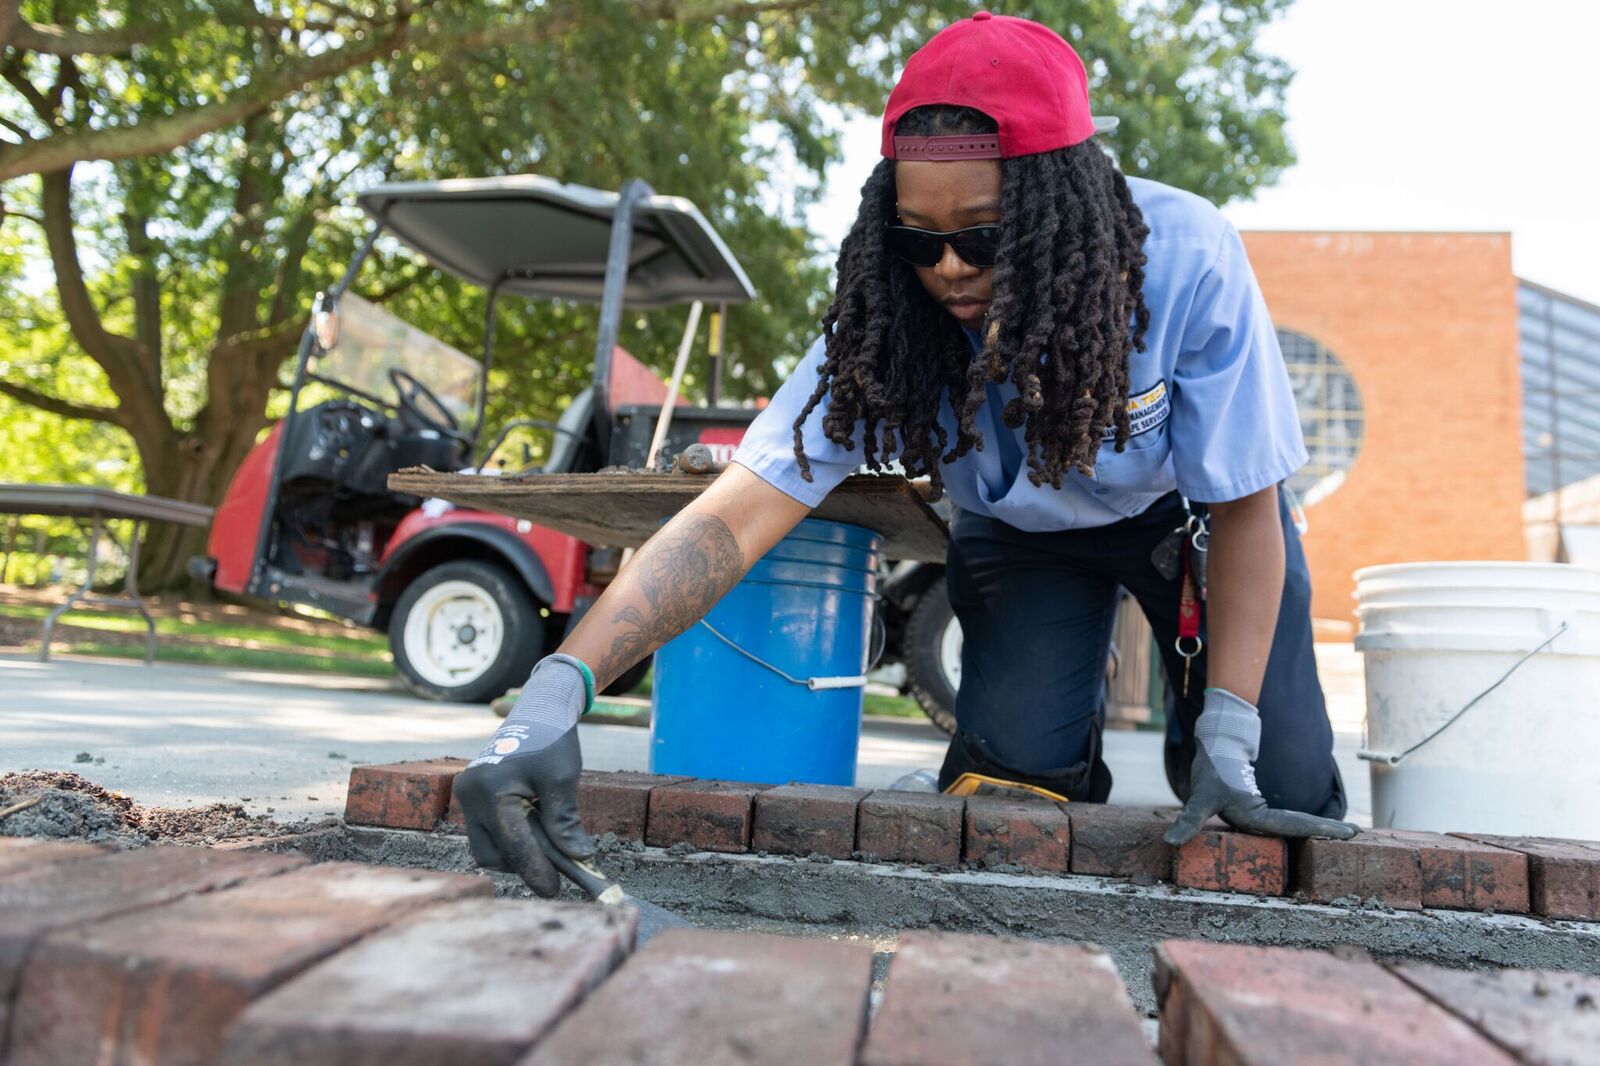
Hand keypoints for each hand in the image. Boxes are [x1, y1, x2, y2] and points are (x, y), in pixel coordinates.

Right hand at [453, 726, 594, 896]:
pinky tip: (535, 832)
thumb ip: (565, 821)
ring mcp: (466, 797)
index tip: (554, 891)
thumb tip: (578, 857)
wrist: (537, 711)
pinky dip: (511, 839)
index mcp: (491, 789)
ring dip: (517, 853)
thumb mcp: (563, 779)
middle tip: (556, 872)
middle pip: (492, 854)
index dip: (536, 872)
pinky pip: (488, 832)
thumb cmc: (552, 740)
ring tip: (548, 847)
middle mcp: (470, 795)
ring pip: (487, 847)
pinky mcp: (471, 798)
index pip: (514, 845)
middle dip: (523, 865)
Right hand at [1162, 746, 1358, 844]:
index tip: (1347, 833)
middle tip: (1357, 833)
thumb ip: (1187, 822)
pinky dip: (1309, 821)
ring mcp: (1261, 818)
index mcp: (1251, 821)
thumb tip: (1171, 843)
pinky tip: (1324, 825)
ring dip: (1321, 828)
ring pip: (1297, 825)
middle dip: (1326, 832)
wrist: (1211, 749)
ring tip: (1350, 831)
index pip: (1290, 827)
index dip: (1319, 830)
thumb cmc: (1209, 771)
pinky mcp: (1263, 810)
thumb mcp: (1199, 798)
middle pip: (1298, 829)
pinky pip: (1290, 818)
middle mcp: (1258, 823)